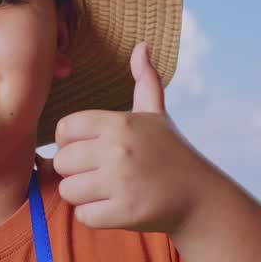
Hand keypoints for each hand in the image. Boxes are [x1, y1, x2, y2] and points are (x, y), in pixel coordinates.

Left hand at [52, 42, 209, 232]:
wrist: (198, 197)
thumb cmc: (170, 153)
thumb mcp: (156, 115)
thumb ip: (144, 81)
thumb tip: (141, 46)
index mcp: (120, 123)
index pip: (64, 128)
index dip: (69, 141)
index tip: (86, 149)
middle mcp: (119, 149)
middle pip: (62, 162)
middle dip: (74, 171)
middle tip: (97, 173)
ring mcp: (121, 182)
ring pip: (68, 190)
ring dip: (81, 195)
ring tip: (104, 190)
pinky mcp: (124, 212)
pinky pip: (83, 215)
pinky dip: (93, 215)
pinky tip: (112, 207)